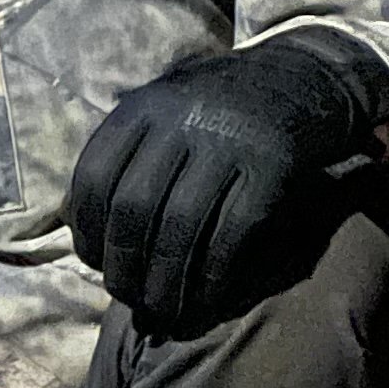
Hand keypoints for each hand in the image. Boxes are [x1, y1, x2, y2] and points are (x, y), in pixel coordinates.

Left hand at [65, 31, 388, 334]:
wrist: (303, 75)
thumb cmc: (220, 110)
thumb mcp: (165, 111)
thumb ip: (127, 160)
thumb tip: (86, 239)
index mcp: (144, 106)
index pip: (94, 178)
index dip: (88, 232)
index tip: (95, 264)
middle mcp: (180, 120)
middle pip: (132, 209)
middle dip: (123, 266)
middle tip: (127, 297)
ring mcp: (228, 142)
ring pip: (177, 229)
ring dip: (164, 284)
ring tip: (161, 312)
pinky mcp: (270, 167)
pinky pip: (228, 236)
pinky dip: (210, 278)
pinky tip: (203, 301)